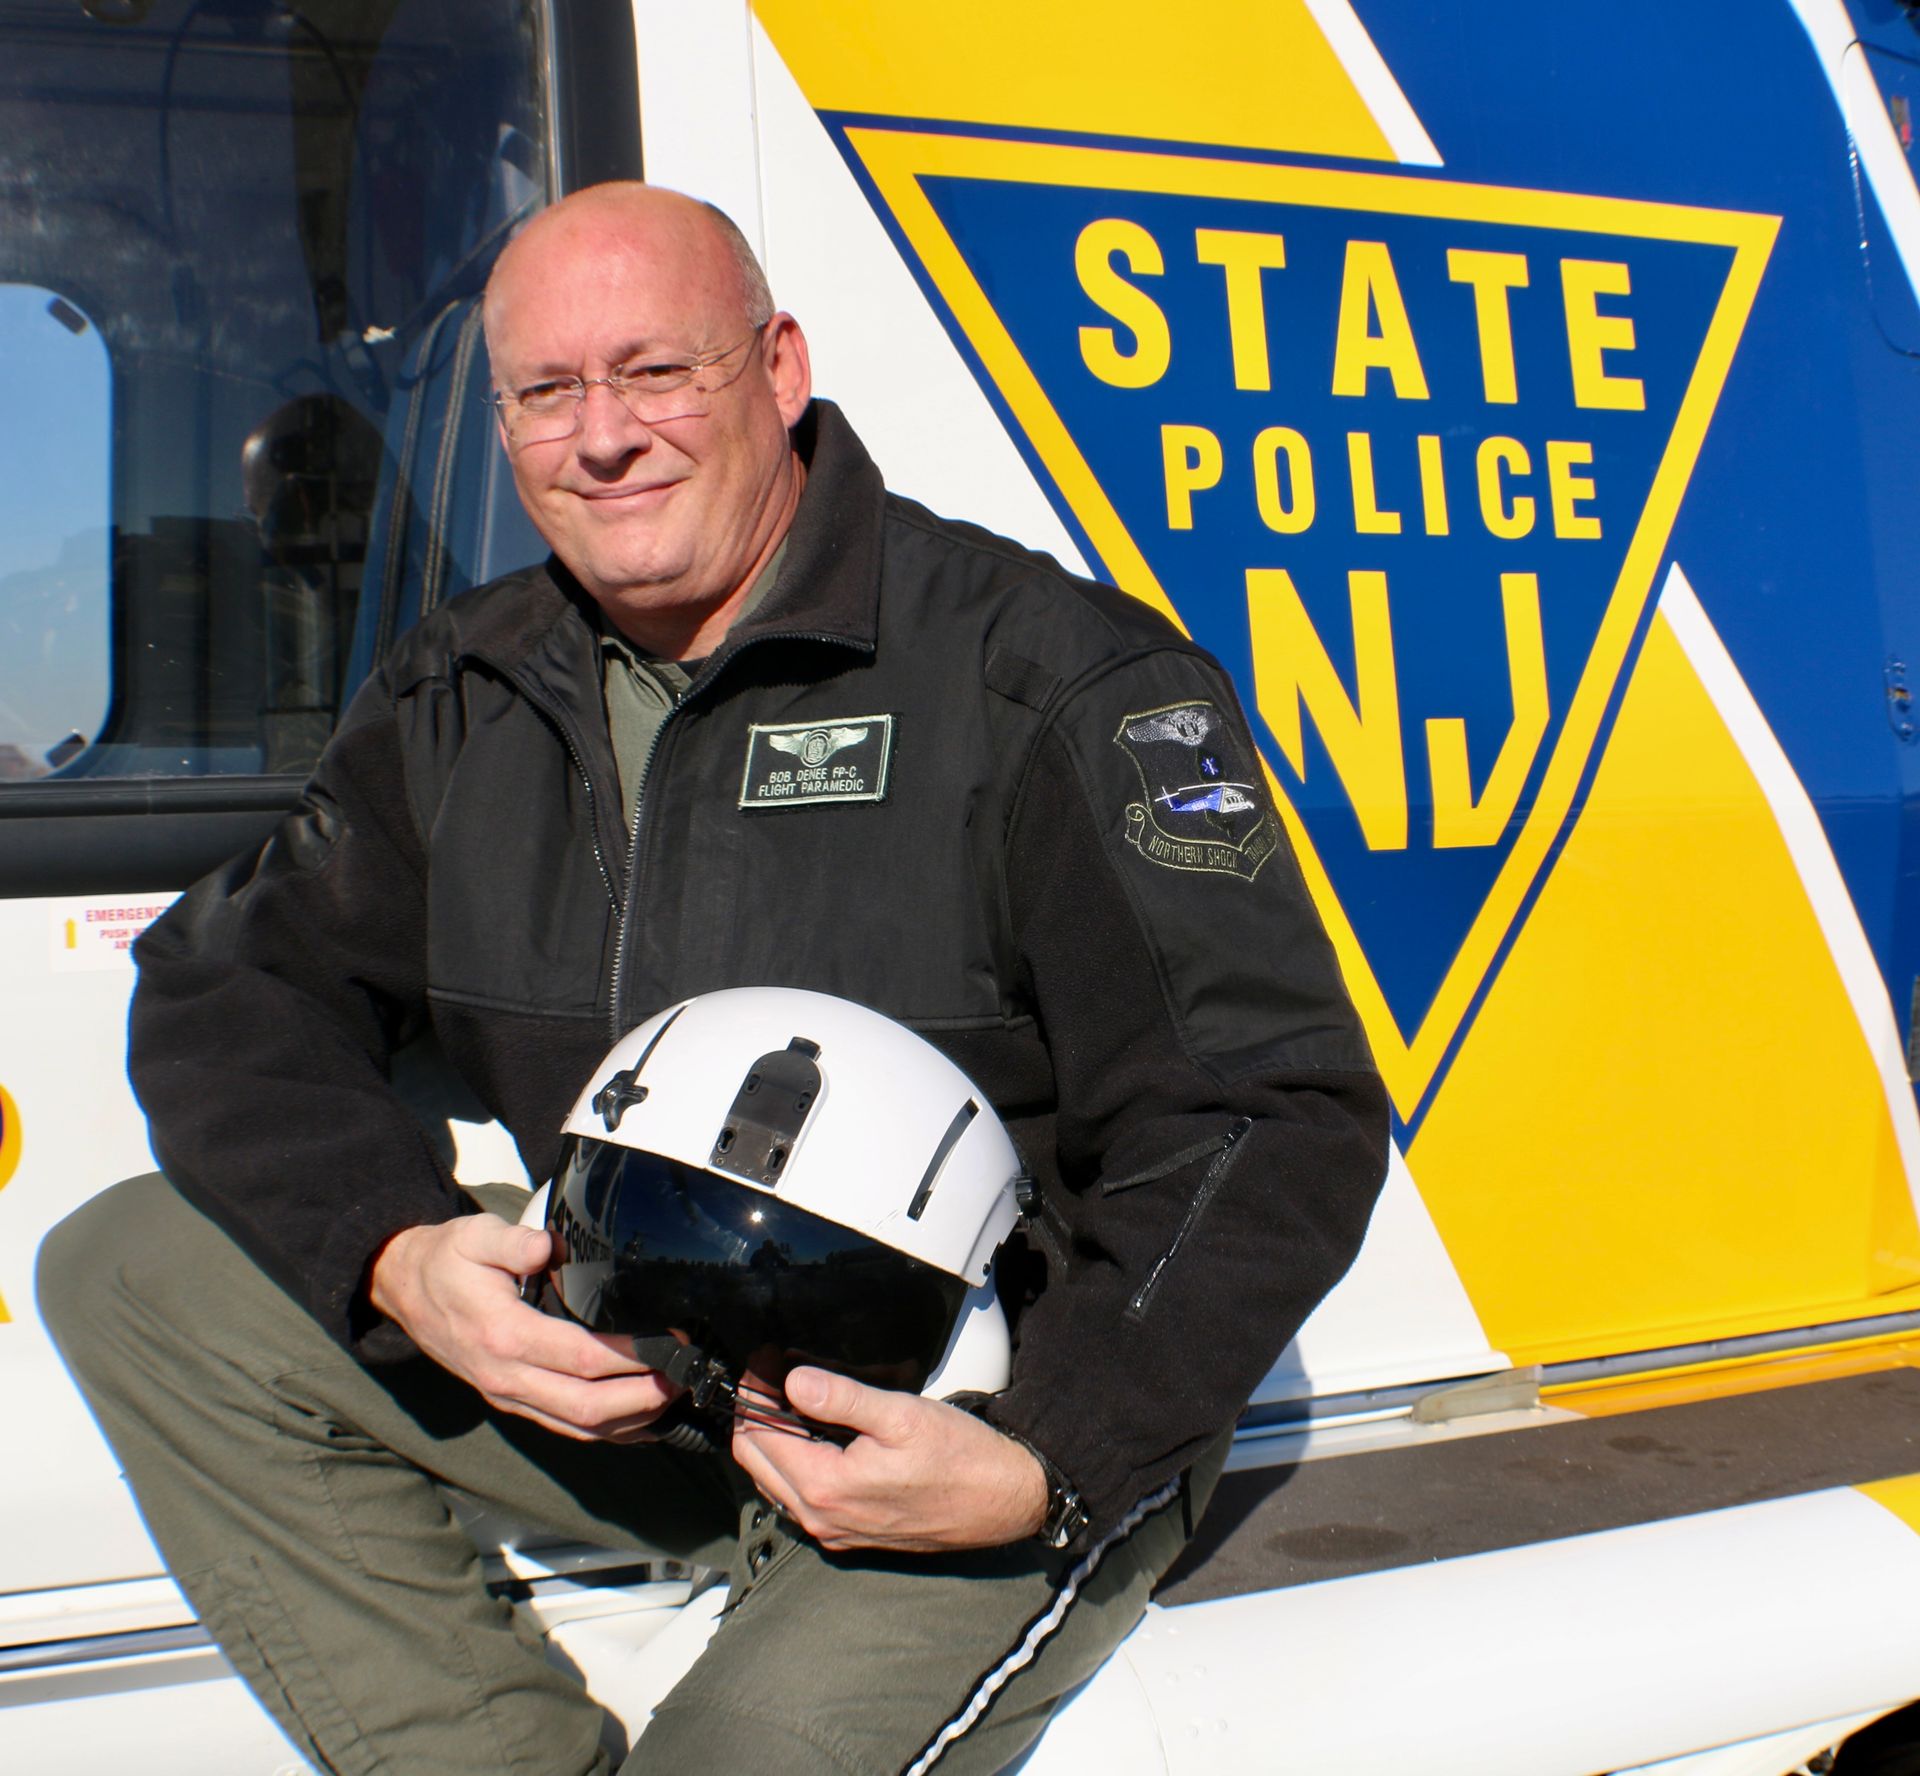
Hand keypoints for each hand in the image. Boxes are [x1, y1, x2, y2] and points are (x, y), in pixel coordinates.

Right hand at [368, 1214, 679, 1440]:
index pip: (580, 1358)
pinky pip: (565, 1427)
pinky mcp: (512, 1400)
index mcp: (503, 1335)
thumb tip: (548, 1246)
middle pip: (586, 1406)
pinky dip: (608, 1431)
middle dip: (643, 1398)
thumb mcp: (473, 1236)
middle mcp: (506, 1376)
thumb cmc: (446, 1261)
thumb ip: (511, 1241)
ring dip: (631, 1419)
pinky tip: (641, 1420)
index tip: (669, 1342)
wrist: (405, 1289)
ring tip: (673, 1395)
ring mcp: (508, 1395)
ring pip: (579, 1426)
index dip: (630, 1357)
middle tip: (684, 1376)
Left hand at [731, 1366, 1047, 1551]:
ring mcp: (837, 1531)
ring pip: (777, 1484)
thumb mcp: (901, 1416)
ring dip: (773, 1442)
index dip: (754, 1396)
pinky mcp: (854, 1533)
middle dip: (754, 1417)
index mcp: (826, 1489)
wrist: (1006, 1500)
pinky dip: (794, 1465)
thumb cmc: (961, 1458)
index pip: (758, 1440)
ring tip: (787, 1398)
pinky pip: (803, 1499)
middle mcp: (822, 1519)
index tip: (763, 1361)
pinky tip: (813, 1437)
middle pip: (758, 1465)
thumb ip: (842, 1399)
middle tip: (769, 1375)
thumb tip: (794, 1381)